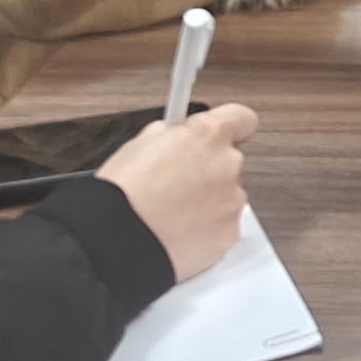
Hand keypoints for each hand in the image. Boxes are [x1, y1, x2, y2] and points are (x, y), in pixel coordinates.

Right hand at [95, 99, 256, 281]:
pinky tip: (178, 232)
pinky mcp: (229, 233)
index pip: (241, 118)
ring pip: (226, 195)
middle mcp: (228, 164)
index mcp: (208, 135)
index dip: (229, 127)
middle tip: (175, 185)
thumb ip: (169, 135)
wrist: (118, 242)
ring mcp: (232, 200)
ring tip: (171, 214)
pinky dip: (206, 229)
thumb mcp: (138, 146)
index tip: (218, 135)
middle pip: (229, 161)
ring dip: (207, 201)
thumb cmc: (122, 195)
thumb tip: (174, 136)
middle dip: (207, 170)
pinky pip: (223, 226)